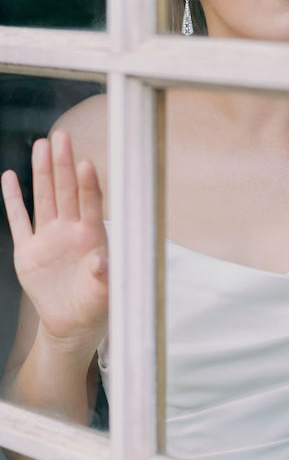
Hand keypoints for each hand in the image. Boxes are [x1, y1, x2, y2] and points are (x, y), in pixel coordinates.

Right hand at [1, 130, 107, 356]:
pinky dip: (14, 200)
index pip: (90, 204)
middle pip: (66, 191)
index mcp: (92, 237)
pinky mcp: (27, 251)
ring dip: (42, 172)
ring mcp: (48, 238)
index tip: (87, 163)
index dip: (89, 185)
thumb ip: (105, 277)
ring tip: (41, 144)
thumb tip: (101, 262)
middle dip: (63, 164)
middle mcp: (70, 230)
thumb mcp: (106, 294)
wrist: (72, 324)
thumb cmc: (97, 306)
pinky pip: (18, 221)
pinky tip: (10, 177)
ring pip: (44, 198)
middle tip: (61, 135)